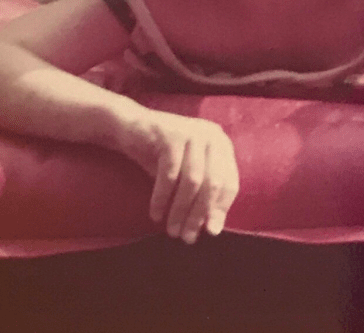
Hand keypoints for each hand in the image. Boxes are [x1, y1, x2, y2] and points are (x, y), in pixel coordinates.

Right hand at [126, 109, 238, 243]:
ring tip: (172, 231)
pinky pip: (170, 174)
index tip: (210, 232)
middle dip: (199, 214)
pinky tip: (155, 214)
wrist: (131, 128)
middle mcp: (212, 135)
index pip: (230, 182)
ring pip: (192, 181)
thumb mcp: (186, 176)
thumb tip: (213, 229)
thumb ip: (202, 197)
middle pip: (212, 183)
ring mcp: (192, 132)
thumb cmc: (162, 156)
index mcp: (222, 145)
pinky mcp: (172, 134)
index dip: (220, 209)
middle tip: (187, 238)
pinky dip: (162, 198)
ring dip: (181, 210)